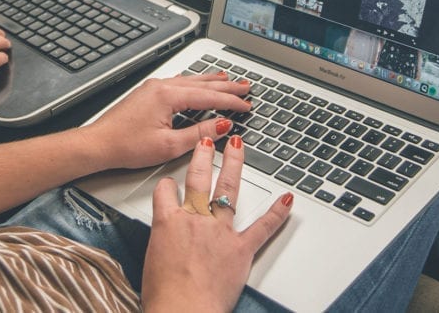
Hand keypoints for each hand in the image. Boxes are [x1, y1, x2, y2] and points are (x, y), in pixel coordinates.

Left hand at [82, 72, 251, 169]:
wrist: (99, 144)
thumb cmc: (126, 145)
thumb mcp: (169, 146)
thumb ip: (199, 134)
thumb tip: (221, 126)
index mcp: (168, 95)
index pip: (209, 97)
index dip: (231, 101)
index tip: (247, 104)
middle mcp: (161, 86)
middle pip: (202, 84)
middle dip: (226, 87)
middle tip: (246, 88)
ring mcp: (154, 88)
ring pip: (190, 81)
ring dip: (211, 82)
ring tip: (228, 80)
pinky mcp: (148, 93)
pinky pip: (178, 83)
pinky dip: (195, 84)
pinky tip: (198, 83)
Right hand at [141, 135, 292, 311]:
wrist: (183, 312)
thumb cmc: (165, 295)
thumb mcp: (152, 260)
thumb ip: (163, 245)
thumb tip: (167, 248)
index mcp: (168, 223)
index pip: (164, 191)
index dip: (167, 185)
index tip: (170, 183)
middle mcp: (194, 220)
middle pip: (198, 179)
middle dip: (202, 156)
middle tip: (207, 142)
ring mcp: (219, 232)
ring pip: (228, 190)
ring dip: (234, 165)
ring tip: (238, 147)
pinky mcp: (240, 249)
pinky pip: (262, 227)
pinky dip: (277, 213)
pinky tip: (286, 199)